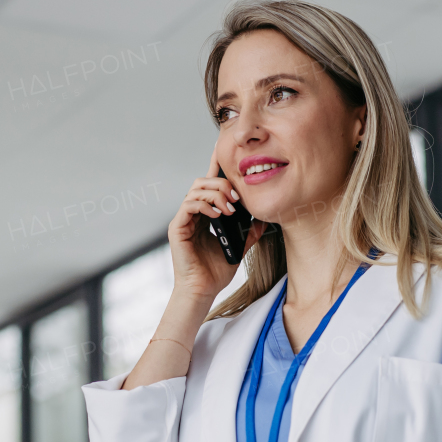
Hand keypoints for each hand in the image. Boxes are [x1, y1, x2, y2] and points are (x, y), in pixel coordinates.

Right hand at [168, 145, 266, 303]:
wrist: (203, 290)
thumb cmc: (217, 271)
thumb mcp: (239, 247)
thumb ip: (249, 231)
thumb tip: (264, 219)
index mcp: (205, 214)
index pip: (209, 185)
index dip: (216, 166)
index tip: (223, 151)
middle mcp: (192, 213)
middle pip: (203, 181)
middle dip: (222, 184)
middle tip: (238, 199)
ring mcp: (183, 219)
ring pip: (195, 189)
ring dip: (216, 194)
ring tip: (230, 208)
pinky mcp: (177, 228)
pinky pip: (188, 205)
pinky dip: (204, 205)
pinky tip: (218, 215)